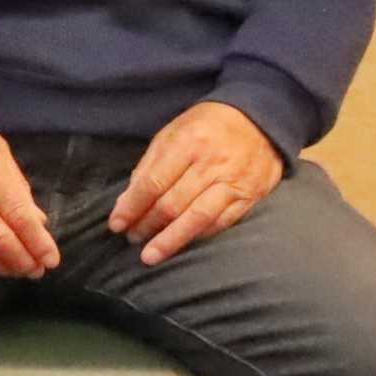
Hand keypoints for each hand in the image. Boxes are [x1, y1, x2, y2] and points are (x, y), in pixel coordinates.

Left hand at [110, 103, 282, 264]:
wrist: (259, 120)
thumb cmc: (206, 126)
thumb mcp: (171, 133)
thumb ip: (149, 166)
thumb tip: (127, 201)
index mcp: (186, 143)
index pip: (153, 183)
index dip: (132, 207)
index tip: (116, 223)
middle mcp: (211, 164)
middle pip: (173, 204)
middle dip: (147, 225)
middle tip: (131, 238)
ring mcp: (233, 182)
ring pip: (197, 218)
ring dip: (171, 240)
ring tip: (151, 254)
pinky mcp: (250, 197)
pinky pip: (221, 222)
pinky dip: (198, 235)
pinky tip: (182, 243)